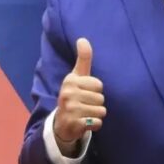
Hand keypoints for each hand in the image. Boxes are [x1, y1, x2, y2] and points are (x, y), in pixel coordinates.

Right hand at [53, 38, 105, 154]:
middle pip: (101, 98)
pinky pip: (98, 123)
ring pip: (101, 111)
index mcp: (70, 80)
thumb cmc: (74, 95)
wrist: (61, 122)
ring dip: (96, 114)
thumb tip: (83, 39)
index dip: (96, 90)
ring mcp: (70, 109)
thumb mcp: (77, 76)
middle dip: (96, 103)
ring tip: (84, 113)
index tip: (84, 92)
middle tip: (84, 105)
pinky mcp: (74, 123)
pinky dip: (95, 125)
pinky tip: (85, 123)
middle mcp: (68, 93)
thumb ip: (83, 59)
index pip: (99, 85)